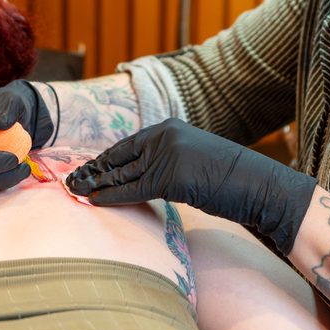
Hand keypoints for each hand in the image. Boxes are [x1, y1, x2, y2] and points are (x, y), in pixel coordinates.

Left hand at [67, 118, 316, 254]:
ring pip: (122, 173)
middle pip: (120, 157)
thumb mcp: (193, 161)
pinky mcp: (170, 176)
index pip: (128, 145)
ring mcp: (167, 154)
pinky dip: (111, 195)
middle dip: (94, 170)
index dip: (105, 160)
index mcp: (169, 128)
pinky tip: (94, 200)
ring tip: (74, 191)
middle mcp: (164, 135)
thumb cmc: (230, 178)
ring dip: (96, 184)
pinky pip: (133, 188)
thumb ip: (167, 161)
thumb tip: (144, 176)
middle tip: (71, 180)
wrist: (258, 185)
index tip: (87, 169)